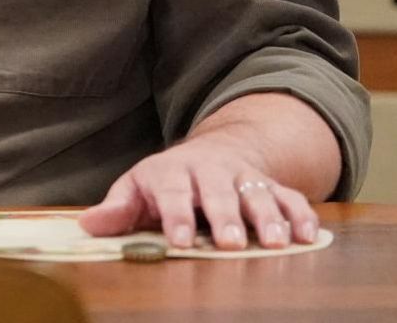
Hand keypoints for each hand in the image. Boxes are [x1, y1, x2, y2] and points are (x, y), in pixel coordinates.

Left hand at [79, 131, 318, 250]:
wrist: (212, 151)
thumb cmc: (166, 181)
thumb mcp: (137, 189)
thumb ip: (117, 208)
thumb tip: (88, 225)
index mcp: (172, 172)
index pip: (172, 193)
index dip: (176, 216)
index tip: (180, 241)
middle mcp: (211, 171)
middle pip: (219, 193)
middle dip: (225, 218)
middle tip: (230, 244)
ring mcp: (244, 177)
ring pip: (258, 194)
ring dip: (268, 218)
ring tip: (275, 243)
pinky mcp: (272, 185)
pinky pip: (292, 197)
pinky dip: (302, 215)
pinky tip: (308, 236)